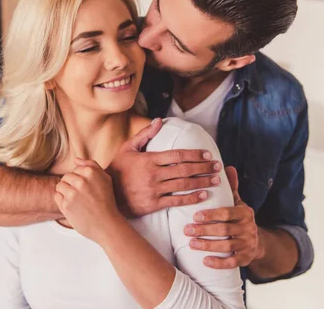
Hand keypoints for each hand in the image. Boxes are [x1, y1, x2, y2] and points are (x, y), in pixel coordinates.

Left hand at [54, 158, 122, 242]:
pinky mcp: (66, 205)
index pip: (75, 169)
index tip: (87, 188)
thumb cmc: (107, 201)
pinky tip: (72, 206)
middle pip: (66, 177)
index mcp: (90, 172)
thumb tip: (76, 159)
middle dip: (71, 185)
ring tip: (76, 200)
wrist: (107, 225)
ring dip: (65, 192)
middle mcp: (81, 181)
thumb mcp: (105, 179)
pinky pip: (56, 196)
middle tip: (81, 196)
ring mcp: (72, 194)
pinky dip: (62, 201)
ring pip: (59, 186)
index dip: (80, 179)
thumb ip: (91, 165)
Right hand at [107, 118, 221, 217]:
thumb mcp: (127, 148)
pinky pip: (176, 200)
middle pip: (184, 169)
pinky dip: (191, 198)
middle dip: (204, 167)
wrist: (106, 194)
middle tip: (218, 166)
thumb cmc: (117, 169)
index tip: (207, 154)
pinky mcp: (153, 204)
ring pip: (183, 185)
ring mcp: (154, 190)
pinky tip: (203, 195)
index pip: (177, 155)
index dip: (195, 154)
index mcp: (149, 159)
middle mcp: (153, 174)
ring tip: (216, 180)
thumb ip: (145, 134)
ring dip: (202, 182)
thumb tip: (159, 120)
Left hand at [184, 166, 264, 268]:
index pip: (227, 213)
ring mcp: (248, 244)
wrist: (257, 240)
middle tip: (186, 230)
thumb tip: (227, 166)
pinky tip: (205, 261)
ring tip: (191, 244)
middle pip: (225, 230)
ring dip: (208, 245)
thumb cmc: (238, 218)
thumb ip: (230, 187)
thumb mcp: (236, 202)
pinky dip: (219, 262)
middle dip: (204, 230)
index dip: (211, 215)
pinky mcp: (246, 258)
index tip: (194, 216)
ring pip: (227, 246)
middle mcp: (249, 228)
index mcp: (245, 212)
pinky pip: (233, 262)